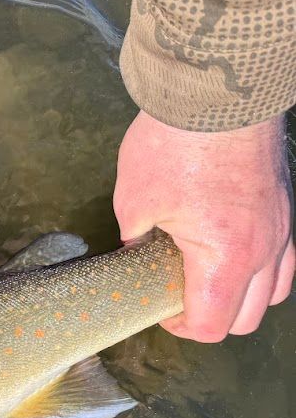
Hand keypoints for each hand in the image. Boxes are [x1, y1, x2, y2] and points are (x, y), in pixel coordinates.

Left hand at [113, 110, 293, 341]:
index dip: (180, 327)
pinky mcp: (286, 207)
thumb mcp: (135, 202)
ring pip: (273, 291)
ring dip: (240, 296)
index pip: (212, 325)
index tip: (158, 308)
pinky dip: (262, 268)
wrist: (220, 90)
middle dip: (210, 317)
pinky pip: (285, 258)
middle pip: (246, 318)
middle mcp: (264, 250)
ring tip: (204, 276)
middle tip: (177, 295)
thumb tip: (137, 253)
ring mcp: (282, 228)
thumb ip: (137, 241)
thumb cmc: (174, 145)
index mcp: (226, 258)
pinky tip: (231, 252)